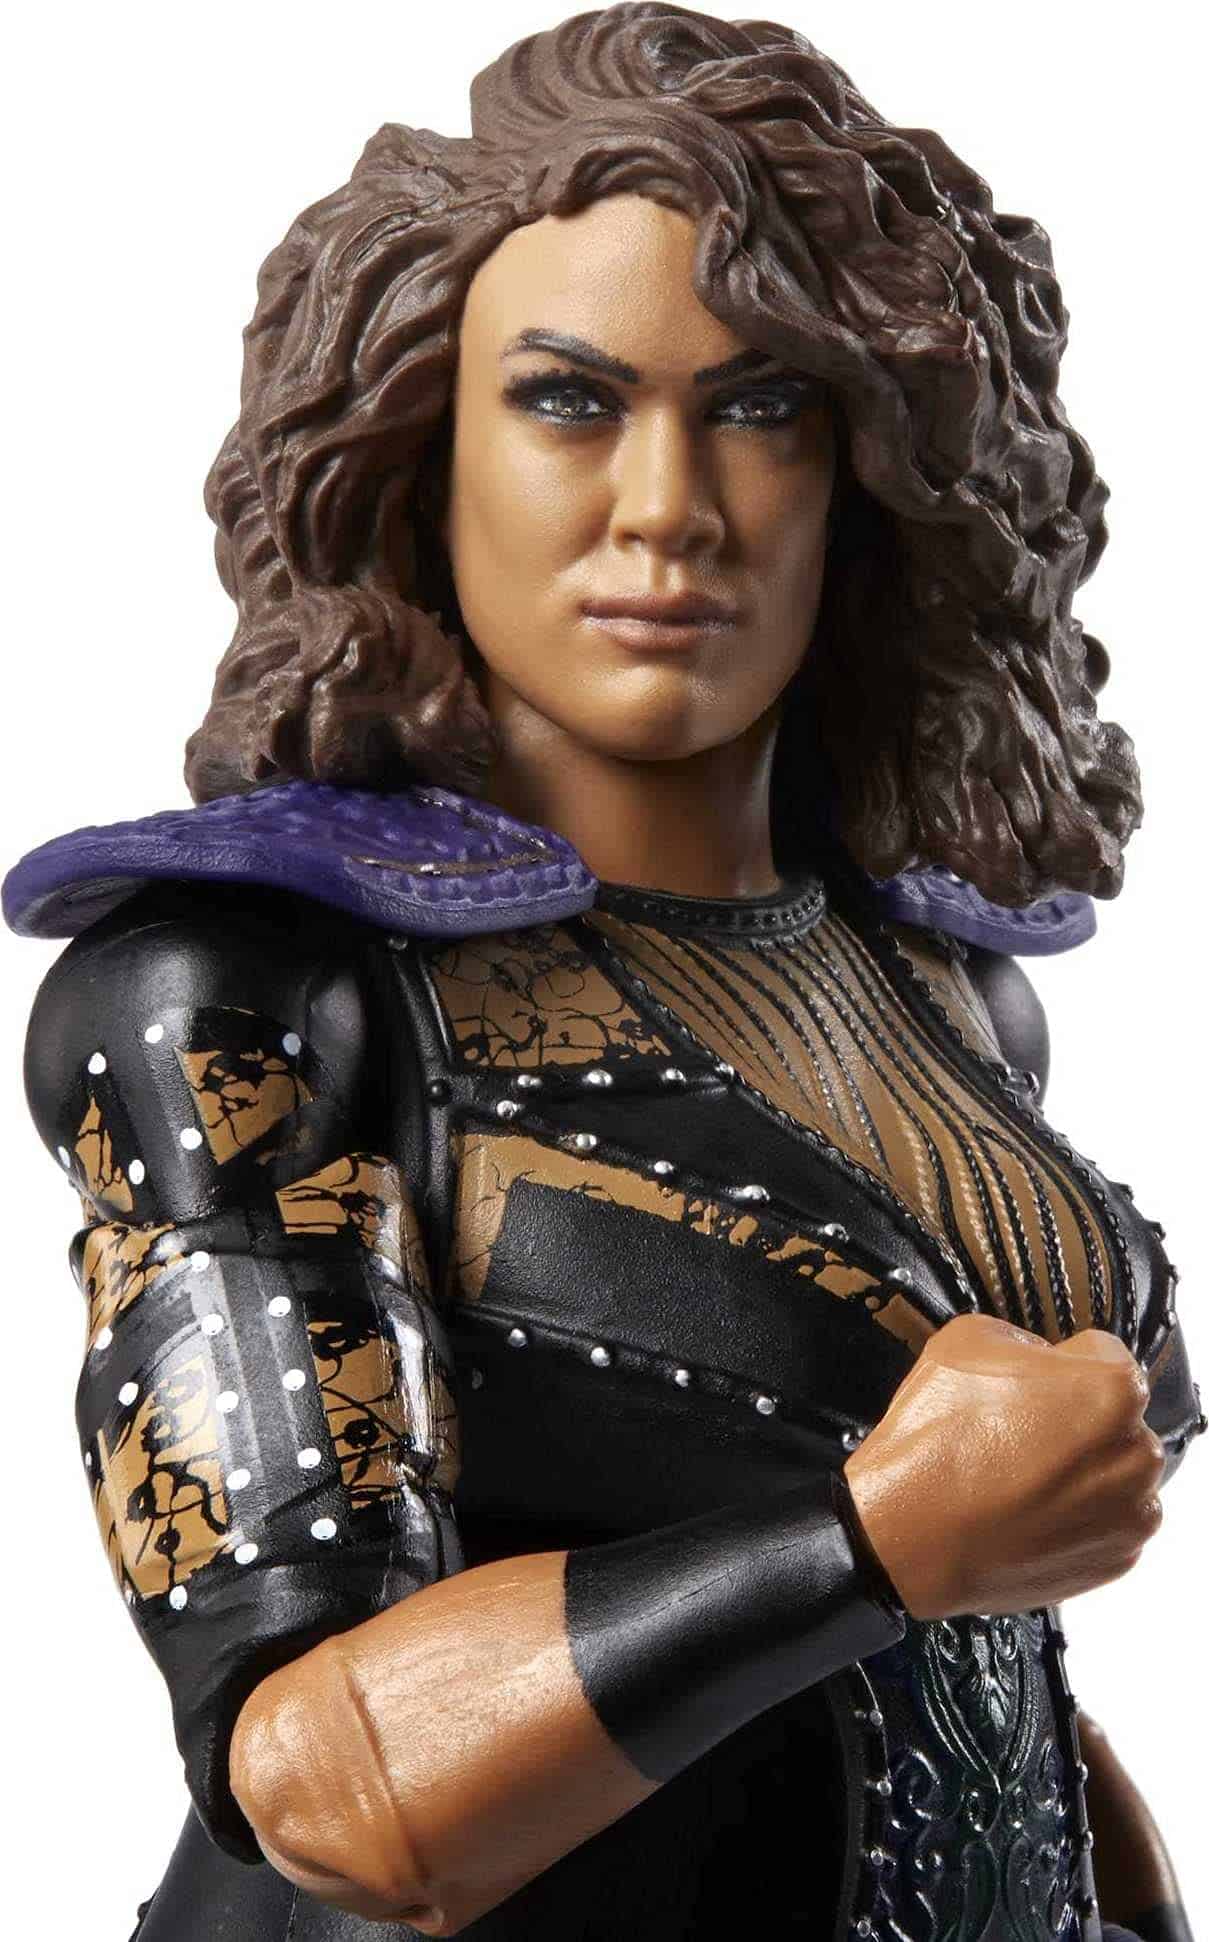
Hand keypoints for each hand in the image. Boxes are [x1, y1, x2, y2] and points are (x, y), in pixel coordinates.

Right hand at [843, 1313, 1163, 1618]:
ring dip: (1081, 1469)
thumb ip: (1022, 1336)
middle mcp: (1136, 1454)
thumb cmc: (938, 1445)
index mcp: (1113, 1390)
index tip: (1031, 1381)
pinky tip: (1028, 1511)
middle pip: (1114, 1416)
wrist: (913, 1539)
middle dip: (1076, 1417)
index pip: (1102, 1353)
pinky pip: (1106, 1522)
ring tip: (1018, 1476)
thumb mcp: (966, 1341)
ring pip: (1114, 1472)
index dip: (1059, 1361)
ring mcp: (1130, 1513)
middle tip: (1017, 1430)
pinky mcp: (1115, 1559)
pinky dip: (1077, 1516)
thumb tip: (1037, 1359)